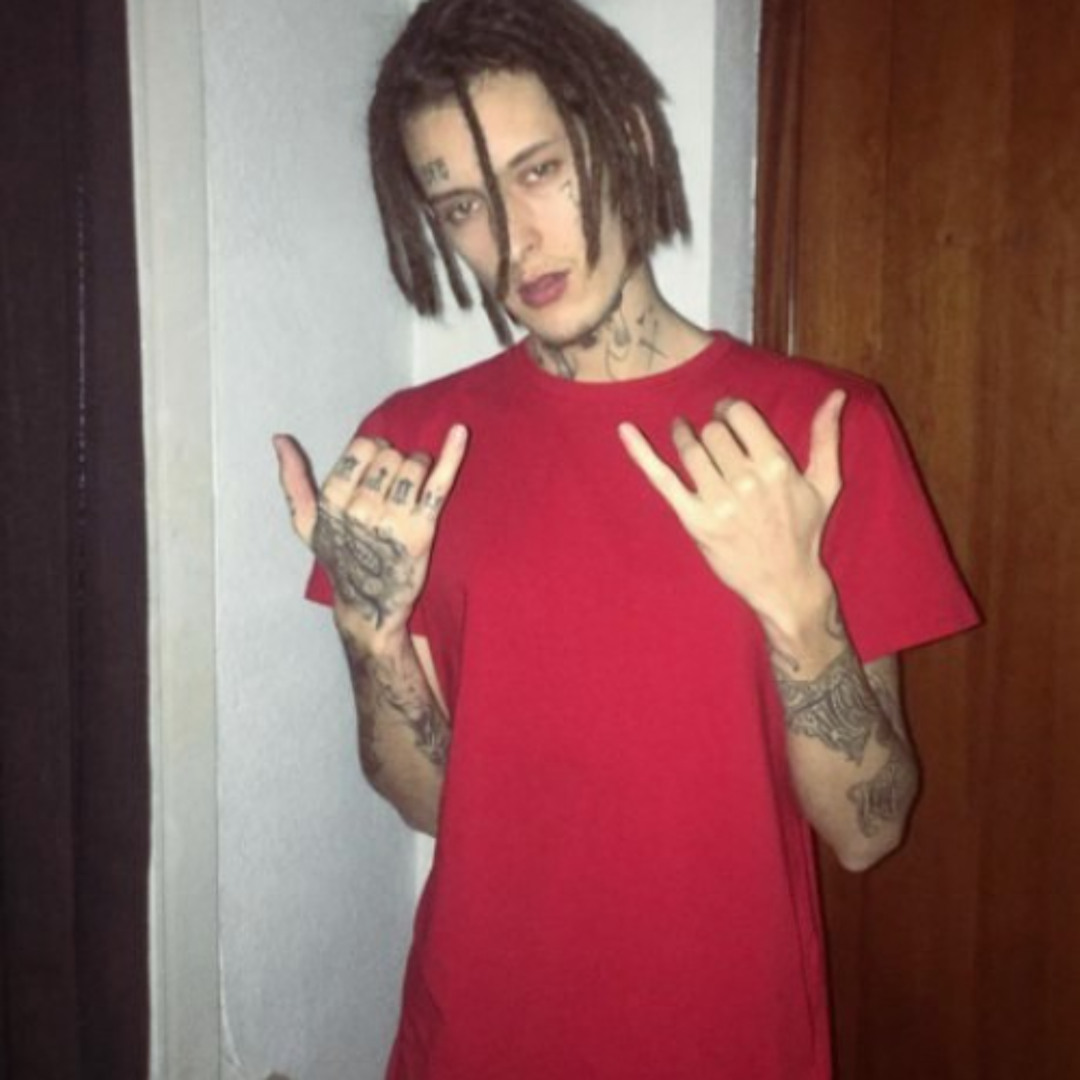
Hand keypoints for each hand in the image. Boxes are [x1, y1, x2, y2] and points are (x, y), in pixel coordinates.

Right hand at [273, 425, 467, 638]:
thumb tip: (279, 439)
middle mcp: (361, 509)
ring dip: (419, 466)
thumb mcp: (306, 524)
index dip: (374, 451)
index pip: (362, 448)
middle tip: (396, 484)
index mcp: (334, 502)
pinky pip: (438, 484)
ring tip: (415, 485)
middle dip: (396, 461)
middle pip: (390, 455)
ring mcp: (393, 520)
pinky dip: (452, 455)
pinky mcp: (423, 529)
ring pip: (414, 465)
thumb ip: (293, 481)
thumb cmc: (339, 557)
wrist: (370, 603)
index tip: (377, 466)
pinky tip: (460, 432)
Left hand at [618, 392, 845, 630]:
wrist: (784, 582)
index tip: (727, 412)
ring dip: (684, 436)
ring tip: (685, 434)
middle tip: (713, 436)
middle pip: (714, 431)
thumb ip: (826, 437)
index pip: (741, 415)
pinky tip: (624, 430)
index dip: (730, 408)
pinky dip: (641, 453)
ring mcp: (718, 503)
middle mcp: (747, 482)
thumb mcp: (825, 484)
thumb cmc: (804, 531)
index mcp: (778, 466)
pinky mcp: (694, 521)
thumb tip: (836, 396)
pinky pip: (662, 479)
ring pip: (690, 450)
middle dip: (712, 428)